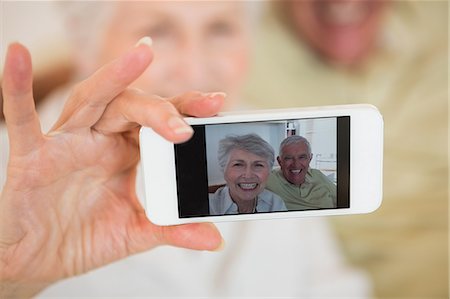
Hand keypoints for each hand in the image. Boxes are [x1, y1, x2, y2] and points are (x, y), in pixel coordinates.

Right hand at [0, 40, 224, 297]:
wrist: (40, 259)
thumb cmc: (84, 237)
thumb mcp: (135, 232)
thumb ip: (173, 230)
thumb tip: (216, 239)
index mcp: (125, 152)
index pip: (158, 121)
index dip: (185, 110)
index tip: (217, 103)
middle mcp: (98, 140)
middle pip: (131, 107)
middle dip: (161, 107)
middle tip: (196, 111)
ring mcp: (66, 144)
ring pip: (91, 101)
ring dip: (115, 79)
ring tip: (142, 55)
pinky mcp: (32, 157)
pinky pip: (23, 121)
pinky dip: (17, 89)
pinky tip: (18, 55)